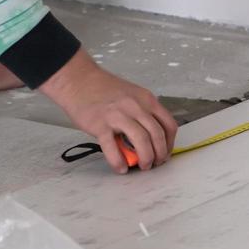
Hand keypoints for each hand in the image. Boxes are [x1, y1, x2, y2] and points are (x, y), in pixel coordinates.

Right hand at [40, 50, 178, 172]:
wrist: (78, 80)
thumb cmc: (103, 89)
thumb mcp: (132, 96)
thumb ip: (142, 114)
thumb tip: (149, 139)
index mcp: (146, 99)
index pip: (169, 124)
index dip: (170, 143)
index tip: (165, 152)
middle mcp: (135, 106)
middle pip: (157, 135)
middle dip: (160, 154)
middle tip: (155, 163)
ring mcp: (118, 115)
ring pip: (141, 141)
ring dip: (146, 159)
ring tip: (142, 166)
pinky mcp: (100, 125)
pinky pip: (113, 148)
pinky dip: (119, 162)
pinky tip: (121, 167)